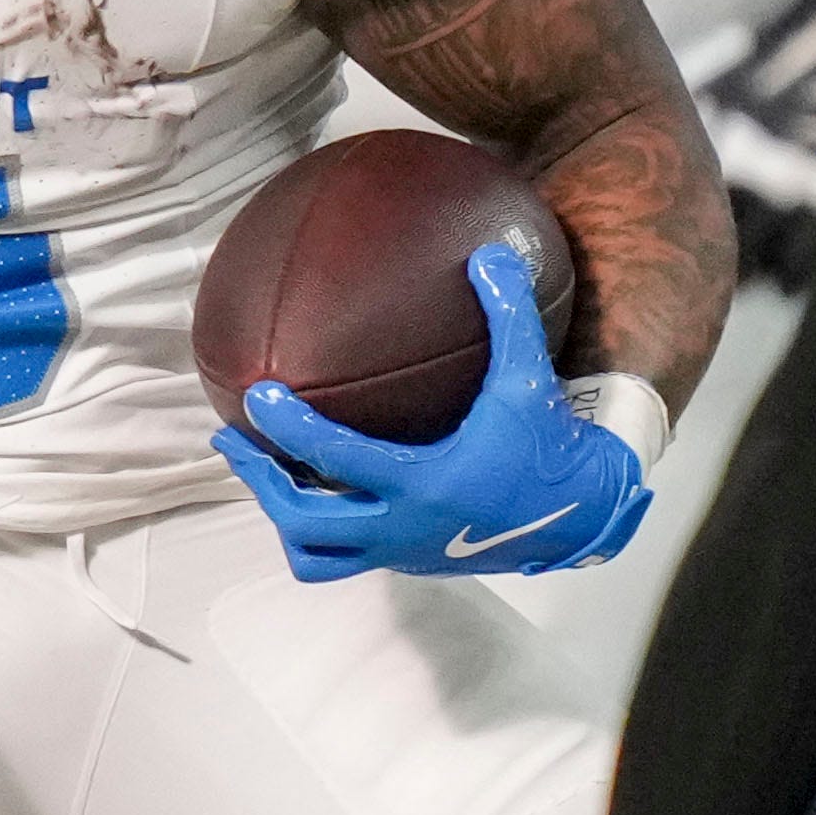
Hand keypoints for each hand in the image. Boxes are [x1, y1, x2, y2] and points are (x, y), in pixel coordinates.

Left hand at [215, 240, 654, 581]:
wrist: (581, 513)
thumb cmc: (549, 443)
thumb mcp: (530, 377)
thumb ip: (508, 314)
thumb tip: (486, 252)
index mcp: (424, 484)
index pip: (336, 461)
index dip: (290, 430)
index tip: (258, 397)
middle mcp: (403, 528)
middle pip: (304, 522)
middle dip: (261, 483)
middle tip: (234, 441)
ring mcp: (402, 552)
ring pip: (316, 555)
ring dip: (284, 518)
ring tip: (265, 476)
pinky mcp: (409, 561)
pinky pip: (344, 555)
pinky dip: (320, 529)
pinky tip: (316, 490)